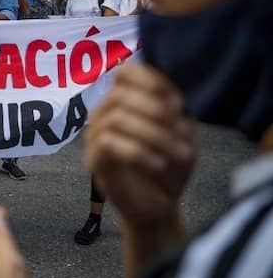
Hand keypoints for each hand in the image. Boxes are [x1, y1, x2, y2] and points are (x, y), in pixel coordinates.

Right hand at [84, 62, 196, 229]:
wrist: (159, 205)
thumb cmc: (170, 165)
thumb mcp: (181, 131)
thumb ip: (175, 107)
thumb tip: (173, 90)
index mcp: (125, 100)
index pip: (125, 72)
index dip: (150, 80)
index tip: (179, 103)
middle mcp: (104, 112)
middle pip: (120, 94)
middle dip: (158, 112)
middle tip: (184, 134)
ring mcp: (95, 135)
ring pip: (117, 118)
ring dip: (155, 135)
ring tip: (180, 153)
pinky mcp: (93, 159)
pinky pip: (109, 143)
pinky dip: (139, 152)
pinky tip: (158, 164)